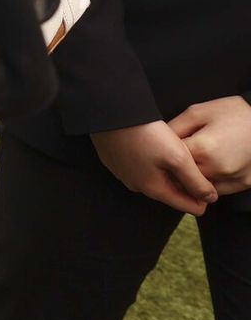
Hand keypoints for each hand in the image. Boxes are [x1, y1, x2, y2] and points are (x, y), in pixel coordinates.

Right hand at [92, 120, 217, 214]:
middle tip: (189, 157)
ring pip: (155, 178)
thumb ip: (196, 181)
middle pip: (171, 191)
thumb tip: (210, 199)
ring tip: (169, 147)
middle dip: (184, 180)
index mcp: (154, 189)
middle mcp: (137, 186)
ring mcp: (123, 174)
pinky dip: (149, 159)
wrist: (109, 112)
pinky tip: (149, 143)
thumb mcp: (178, 157)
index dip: (203, 194)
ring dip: (165, 168)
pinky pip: (139, 166)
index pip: (189, 206)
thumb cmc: (145, 134)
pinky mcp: (114, 160)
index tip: (207, 175)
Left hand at [168, 96, 250, 195]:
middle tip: (178, 157)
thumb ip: (176, 127)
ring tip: (195, 162)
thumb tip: (161, 140)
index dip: (165, 154)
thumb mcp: (200, 112)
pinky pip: (220, 190)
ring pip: (201, 187)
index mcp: (202, 149)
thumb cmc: (235, 113)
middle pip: (184, 177)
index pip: (171, 159)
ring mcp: (232, 179)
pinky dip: (212, 183)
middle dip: (178, 168)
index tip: (164, 149)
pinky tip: (211, 169)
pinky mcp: (244, 183)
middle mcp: (216, 169)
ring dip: (194, 178)